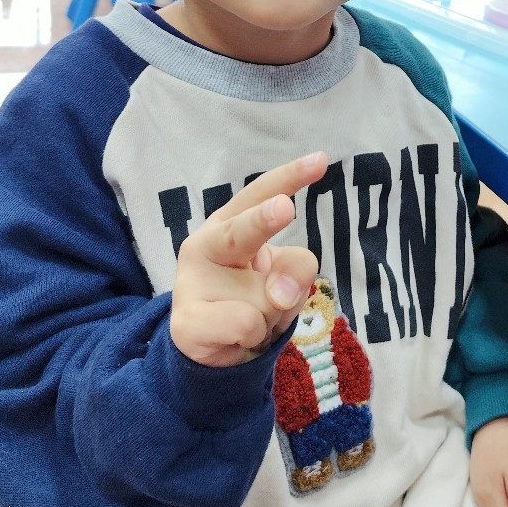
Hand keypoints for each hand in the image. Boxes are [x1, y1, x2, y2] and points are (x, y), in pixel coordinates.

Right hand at [170, 151, 327, 366]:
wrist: (212, 346)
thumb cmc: (251, 297)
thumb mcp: (285, 276)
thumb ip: (295, 268)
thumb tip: (279, 294)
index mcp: (229, 222)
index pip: (260, 192)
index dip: (290, 176)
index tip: (321, 160)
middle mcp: (206, 245)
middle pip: (242, 232)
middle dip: (263, 219)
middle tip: (285, 208)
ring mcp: (191, 283)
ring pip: (266, 298)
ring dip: (274, 315)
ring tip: (254, 318)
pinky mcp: (186, 322)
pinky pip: (248, 326)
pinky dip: (256, 336)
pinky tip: (237, 337)